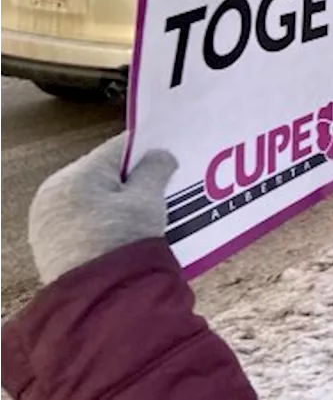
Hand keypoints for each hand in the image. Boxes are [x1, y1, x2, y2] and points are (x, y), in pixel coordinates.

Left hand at [29, 133, 176, 284]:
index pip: (117, 149)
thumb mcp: (147, 201)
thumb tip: (160, 155)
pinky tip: (125, 235)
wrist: (102, 299)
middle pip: (101, 176)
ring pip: (91, 201)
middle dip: (131, 181)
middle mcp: (53, 194)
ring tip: (146, 215)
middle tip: (162, 190)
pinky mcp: (50, 247)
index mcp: (74, 176)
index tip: (169, 157)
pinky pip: (82, 224)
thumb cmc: (125, 241)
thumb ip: (155, 170)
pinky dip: (103, 224)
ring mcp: (48, 223)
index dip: (146, 151)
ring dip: (117, 204)